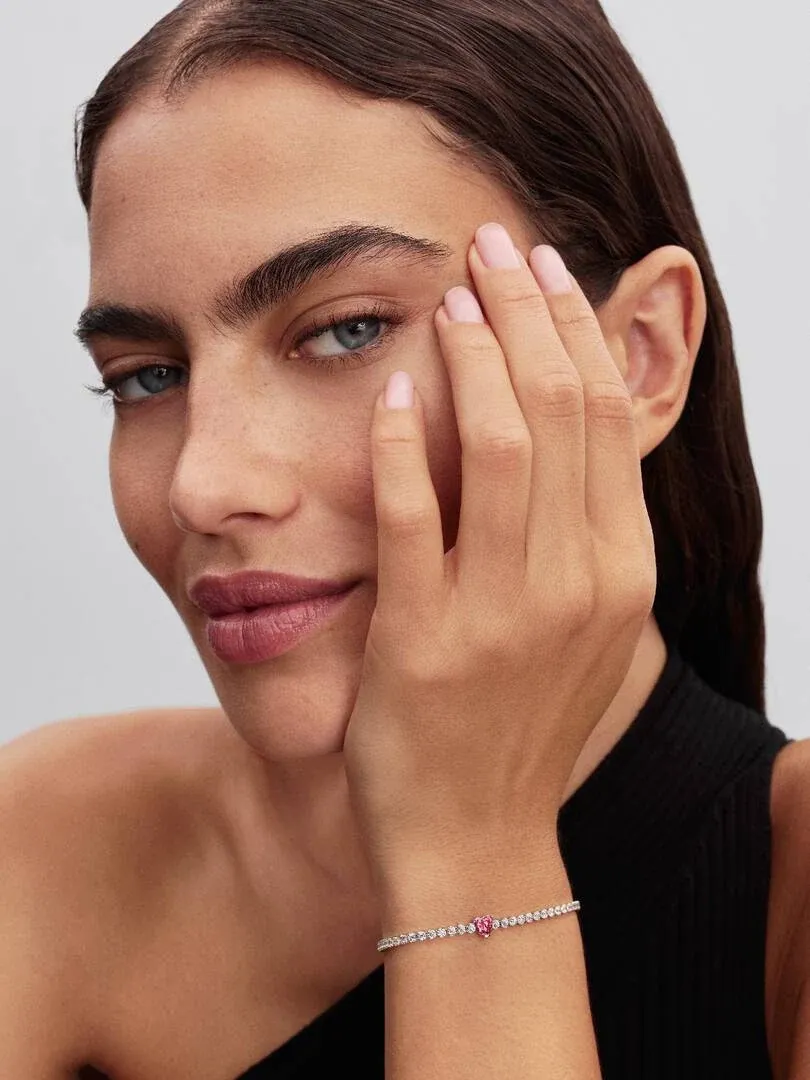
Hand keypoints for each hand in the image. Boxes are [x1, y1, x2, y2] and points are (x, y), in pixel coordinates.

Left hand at [343, 223, 656, 885]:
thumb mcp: (583, 625)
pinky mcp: (426, 641)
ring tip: (450, 296)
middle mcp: (577, 585)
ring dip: (475, 358)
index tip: (544, 271)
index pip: (608, 420)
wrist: (479, 840)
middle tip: (495, 243)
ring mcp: (503, 614)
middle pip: (562, 412)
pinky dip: (405, 450)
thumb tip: (563, 427)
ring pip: (503, 449)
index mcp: (621, 573)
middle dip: (529, 312)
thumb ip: (584, 531)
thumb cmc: (522, 725)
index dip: (575, 332)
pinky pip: (415, 521)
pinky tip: (394, 394)